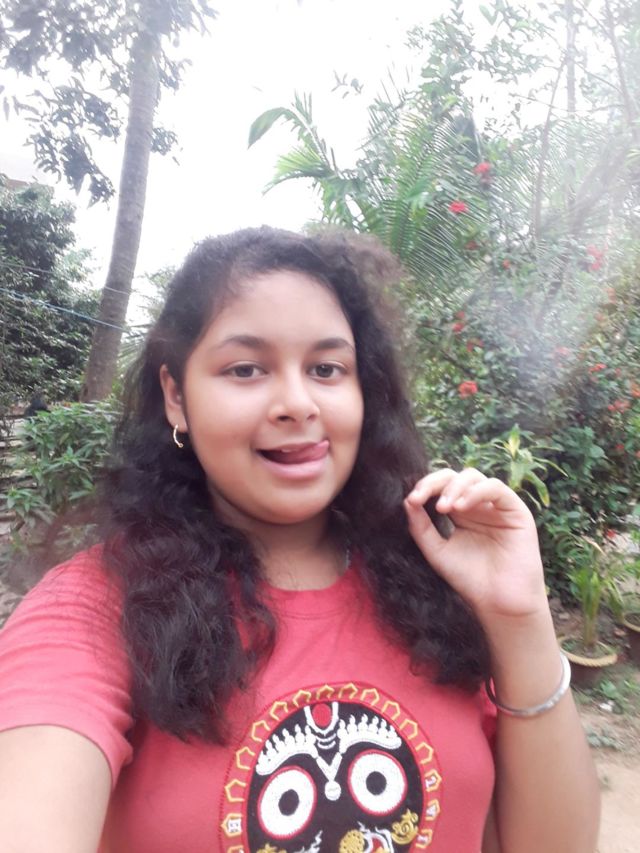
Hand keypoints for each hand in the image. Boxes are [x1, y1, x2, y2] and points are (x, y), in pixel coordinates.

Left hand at [404, 468, 547, 625]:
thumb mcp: (437, 551)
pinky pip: (495, 488)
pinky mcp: (515, 510)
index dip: (424, 487)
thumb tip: (408, 500)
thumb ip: (421, 527)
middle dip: (435, 482)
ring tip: (444, 508)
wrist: (499, 603)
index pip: (440, 487)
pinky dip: (475, 492)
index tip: (411, 500)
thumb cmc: (470, 579)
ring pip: (473, 477)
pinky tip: (461, 507)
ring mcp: (496, 506)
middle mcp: (477, 505)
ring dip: (454, 487)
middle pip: (454, 476)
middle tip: (421, 497)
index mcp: (459, 513)